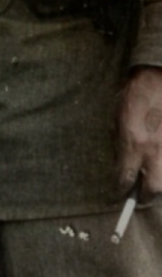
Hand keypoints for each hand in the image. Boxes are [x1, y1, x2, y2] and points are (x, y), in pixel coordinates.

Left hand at [116, 65, 161, 198]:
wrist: (159, 78)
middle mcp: (155, 149)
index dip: (121, 190)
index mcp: (133, 142)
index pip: (124, 177)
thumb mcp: (119, 119)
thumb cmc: (136, 94)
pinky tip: (159, 167)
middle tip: (140, 198)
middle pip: (153, 187)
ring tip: (152, 185)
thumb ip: (121, 145)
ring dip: (159, 183)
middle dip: (146, 197)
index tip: (119, 194)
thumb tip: (122, 166)